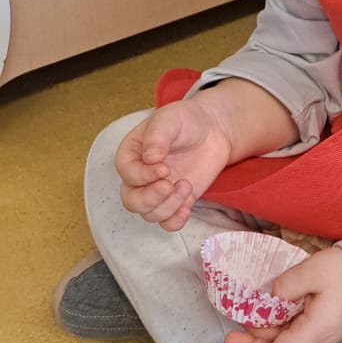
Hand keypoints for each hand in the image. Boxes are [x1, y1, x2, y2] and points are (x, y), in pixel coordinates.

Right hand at [115, 100, 231, 230]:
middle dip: (151, 198)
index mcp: (131, 154)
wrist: (212, 129)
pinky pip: (167, 223)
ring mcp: (157, 191)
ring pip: (150, 214)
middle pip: (132, 201)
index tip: (165, 168)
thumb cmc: (186, 120)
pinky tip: (188, 205)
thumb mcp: (170, 119)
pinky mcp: (175, 201)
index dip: (143, 176)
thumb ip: (157, 137)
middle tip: (170, 184)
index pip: (127, 173)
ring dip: (169, 206)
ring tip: (186, 185)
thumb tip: (150, 159)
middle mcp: (139, 177)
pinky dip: (176, 220)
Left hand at [223, 246, 341, 342]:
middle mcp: (320, 339)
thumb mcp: (313, 270)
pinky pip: (297, 338)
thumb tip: (269, 297)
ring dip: (265, 341)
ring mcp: (325, 335)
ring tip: (242, 329)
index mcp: (316, 330)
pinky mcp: (326, 327)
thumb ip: (286, 285)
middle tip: (230, 340)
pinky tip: (266, 322)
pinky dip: (278, 334)